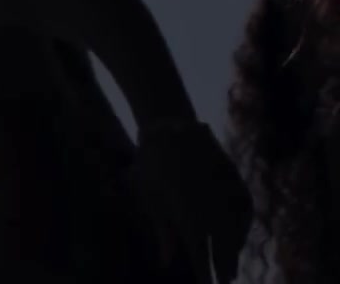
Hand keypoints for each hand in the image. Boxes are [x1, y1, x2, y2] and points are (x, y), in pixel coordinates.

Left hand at [130, 119, 251, 283]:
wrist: (168, 127)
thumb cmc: (150, 166)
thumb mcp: (149, 200)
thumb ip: (163, 232)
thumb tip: (167, 262)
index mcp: (187, 217)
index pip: (200, 255)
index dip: (206, 274)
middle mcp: (211, 208)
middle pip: (223, 246)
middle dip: (225, 266)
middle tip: (226, 282)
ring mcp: (225, 193)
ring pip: (237, 230)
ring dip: (235, 249)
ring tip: (231, 265)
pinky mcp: (234, 179)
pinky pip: (245, 209)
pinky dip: (243, 225)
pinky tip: (238, 235)